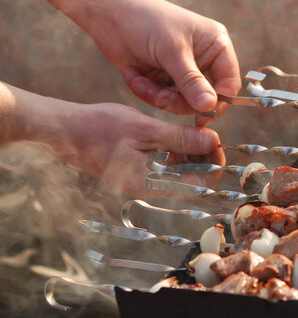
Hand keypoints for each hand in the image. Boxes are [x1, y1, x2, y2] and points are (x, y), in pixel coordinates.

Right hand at [52, 102, 224, 197]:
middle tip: (202, 130)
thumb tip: (213, 141)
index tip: (214, 138)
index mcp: (152, 184)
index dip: (214, 162)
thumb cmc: (99, 128)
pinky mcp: (137, 172)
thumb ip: (181, 138)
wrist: (63, 130)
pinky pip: (166, 167)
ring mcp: (143, 182)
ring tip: (186, 129)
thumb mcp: (145, 129)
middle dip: (204, 156)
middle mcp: (149, 189)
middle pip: (193, 180)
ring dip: (191, 152)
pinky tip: (172, 134)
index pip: (201, 184)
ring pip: (181, 173)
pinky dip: (176, 151)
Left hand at [87, 0, 240, 119]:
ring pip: (183, 103)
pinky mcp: (164, 79)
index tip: (201, 117)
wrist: (110, 13)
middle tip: (160, 98)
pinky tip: (133, 76)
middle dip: (180, 101)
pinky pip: (163, 99)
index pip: (229, 83)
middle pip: (205, 98)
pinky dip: (147, 92)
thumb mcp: (171, 51)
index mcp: (216, 45)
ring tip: (141, 82)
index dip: (219, 102)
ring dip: (160, 98)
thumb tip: (210, 106)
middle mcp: (204, 60)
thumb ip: (191, 81)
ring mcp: (184, 71)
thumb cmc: (146, 21)